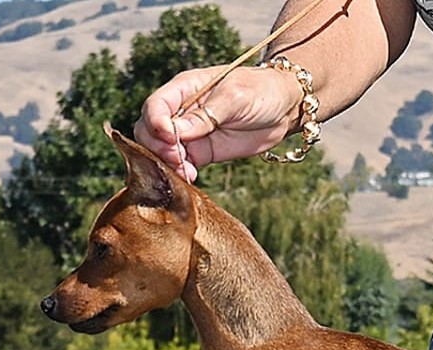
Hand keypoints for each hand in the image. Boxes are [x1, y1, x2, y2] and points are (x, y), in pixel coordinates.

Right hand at [134, 65, 301, 180]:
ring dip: (167, 163)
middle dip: (158, 146)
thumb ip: (206, 115)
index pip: (155, 105)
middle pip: (149, 129)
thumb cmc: (260, 92)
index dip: (156, 123)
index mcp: (184, 89)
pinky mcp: (202, 152)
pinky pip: (181, 164)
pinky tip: (190, 178)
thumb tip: (178, 131)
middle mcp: (181, 110)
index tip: (170, 138)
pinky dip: (180, 173)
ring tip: (186, 172)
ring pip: (161, 149)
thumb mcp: (235, 97)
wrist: (283, 109)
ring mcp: (190, 133)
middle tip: (178, 159)